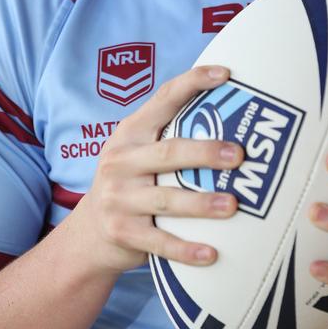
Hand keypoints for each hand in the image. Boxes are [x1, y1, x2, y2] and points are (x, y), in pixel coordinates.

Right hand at [70, 65, 242, 276]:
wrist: (88, 234)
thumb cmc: (129, 181)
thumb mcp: (136, 149)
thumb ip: (169, 130)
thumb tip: (229, 107)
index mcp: (130, 132)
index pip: (164, 98)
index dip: (193, 82)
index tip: (225, 74)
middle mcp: (121, 161)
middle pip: (169, 152)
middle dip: (205, 152)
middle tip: (240, 155)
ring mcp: (119, 199)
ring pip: (167, 199)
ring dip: (202, 203)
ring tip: (233, 205)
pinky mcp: (123, 233)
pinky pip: (160, 243)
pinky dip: (186, 250)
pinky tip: (212, 254)